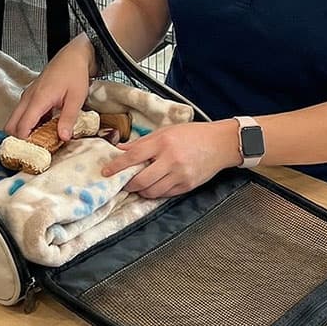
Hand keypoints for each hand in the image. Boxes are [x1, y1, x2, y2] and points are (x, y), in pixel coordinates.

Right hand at [4, 38, 95, 141]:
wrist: (73, 55)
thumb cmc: (75, 74)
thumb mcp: (77, 98)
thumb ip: (68, 118)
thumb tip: (63, 138)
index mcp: (38, 99)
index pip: (22, 127)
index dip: (25, 142)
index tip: (35, 153)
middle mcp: (28, 98)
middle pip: (11, 125)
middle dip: (18, 139)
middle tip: (34, 149)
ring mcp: (28, 96)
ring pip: (15, 119)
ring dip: (23, 131)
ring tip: (40, 141)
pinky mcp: (31, 95)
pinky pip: (23, 113)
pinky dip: (28, 123)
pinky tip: (43, 128)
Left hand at [101, 120, 241, 198]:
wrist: (220, 143)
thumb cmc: (192, 134)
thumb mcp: (166, 131)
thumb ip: (143, 142)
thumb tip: (121, 149)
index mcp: (163, 142)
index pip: (134, 156)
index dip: (117, 166)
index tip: (106, 172)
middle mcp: (171, 159)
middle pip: (141, 180)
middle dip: (129, 184)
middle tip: (123, 183)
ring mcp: (180, 174)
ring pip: (152, 191)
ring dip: (141, 191)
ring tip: (138, 186)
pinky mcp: (187, 185)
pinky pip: (165, 194)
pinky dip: (156, 193)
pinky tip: (154, 187)